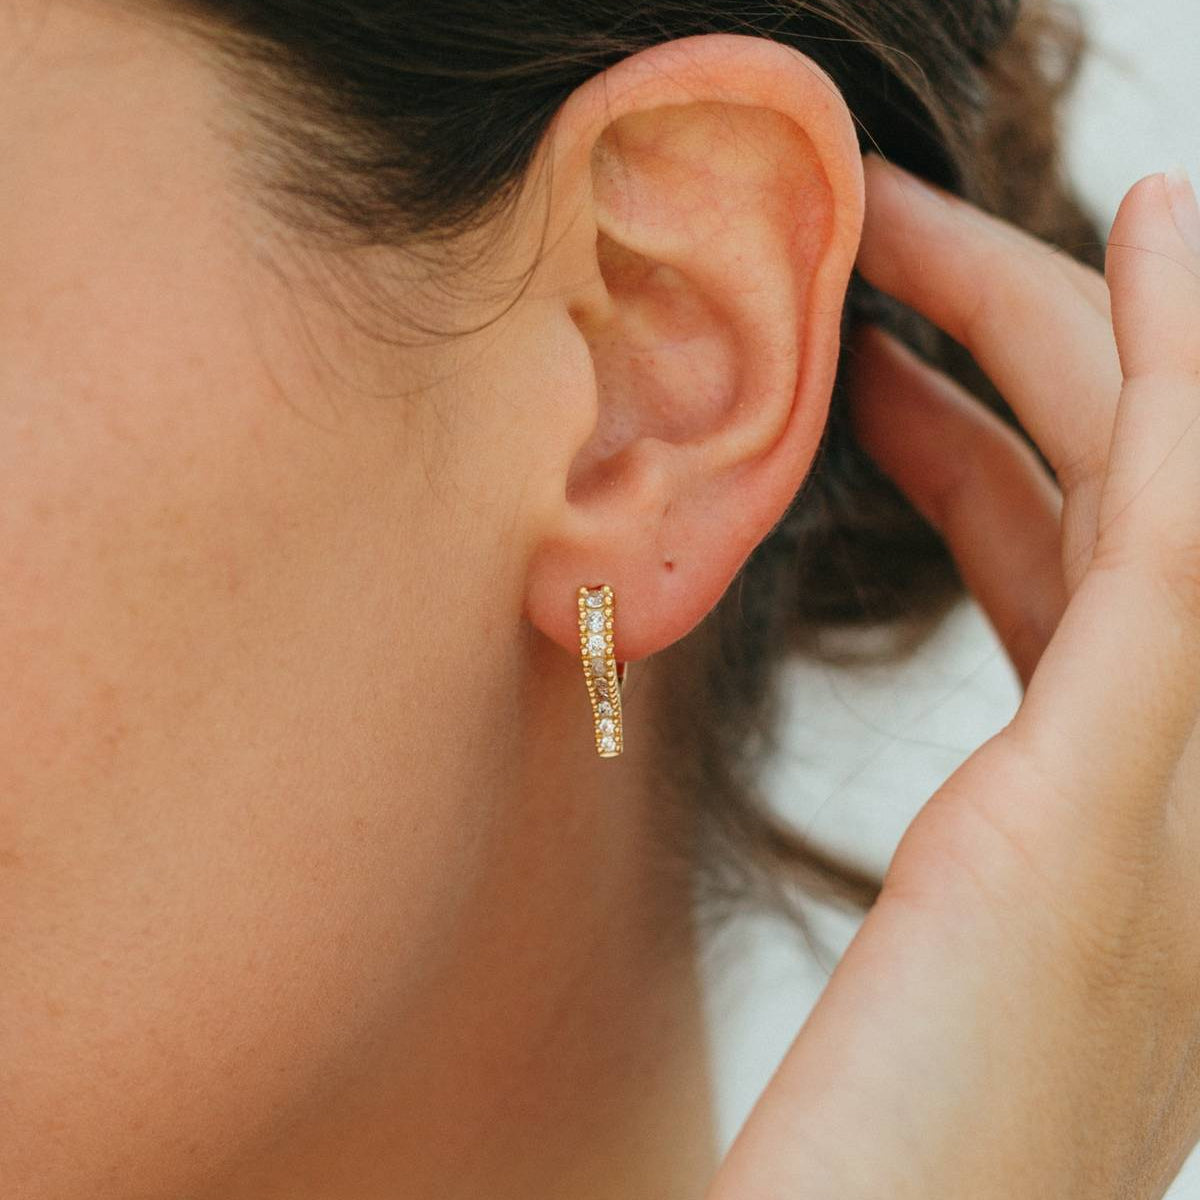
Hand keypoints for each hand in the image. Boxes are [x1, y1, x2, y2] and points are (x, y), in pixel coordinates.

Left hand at [706, 156, 1199, 1198]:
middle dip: (999, 341)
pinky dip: (1182, 352)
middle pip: (1104, 487)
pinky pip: (1174, 510)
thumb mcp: (921, 968)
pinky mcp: (1126, 783)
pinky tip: (1152, 219)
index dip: (973, 447)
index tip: (882, 370)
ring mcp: (1185, 783)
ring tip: (923, 216)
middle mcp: (1182, 782)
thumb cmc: (859, 1169)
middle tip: (880, 240)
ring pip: (1144, 467)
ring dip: (1047, 313)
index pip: (1059, 571)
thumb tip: (878, 778)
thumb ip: (941, 861)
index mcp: (1106, 818)